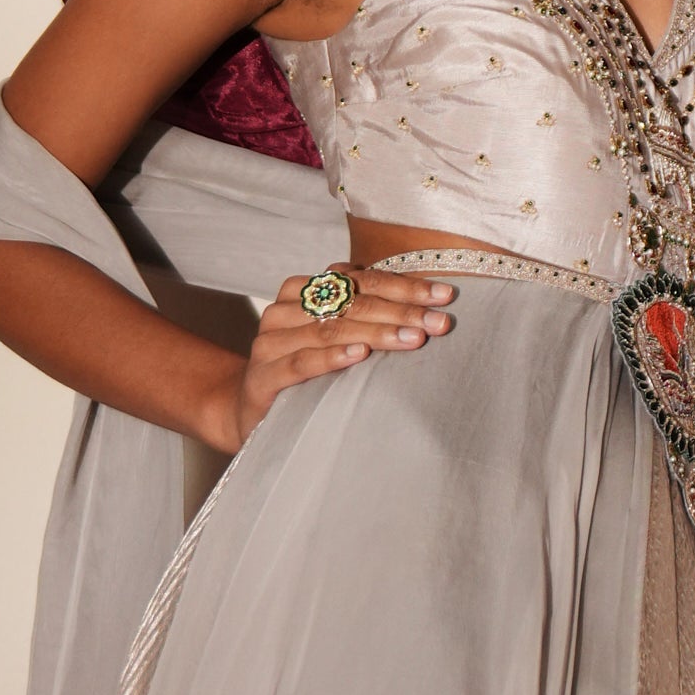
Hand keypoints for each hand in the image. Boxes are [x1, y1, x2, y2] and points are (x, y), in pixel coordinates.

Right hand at [213, 270, 454, 450]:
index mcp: (303, 290)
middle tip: (440, 322)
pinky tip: (360, 355)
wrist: (250, 413)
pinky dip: (332, 357)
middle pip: (350, 303)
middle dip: (401, 311)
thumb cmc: (304, 372)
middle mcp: (284, 309)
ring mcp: (270, 341)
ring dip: (377, 332)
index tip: (445, 296)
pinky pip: (302, 362)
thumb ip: (365, 317)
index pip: (360, 280)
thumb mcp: (334, 339)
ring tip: (414, 339)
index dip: (405, 287)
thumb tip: (428, 307)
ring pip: (330, 328)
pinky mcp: (263, 376)